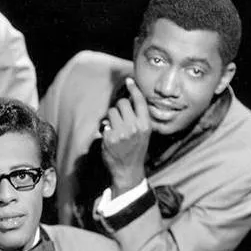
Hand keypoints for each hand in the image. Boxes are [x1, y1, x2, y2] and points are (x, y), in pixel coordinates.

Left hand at [100, 78, 150, 194]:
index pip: (139, 101)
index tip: (129, 80)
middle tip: (120, 117)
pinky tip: (110, 138)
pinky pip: (104, 124)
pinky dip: (106, 129)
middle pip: (122, 103)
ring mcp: (122, 132)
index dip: (133, 89)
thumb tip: (127, 100)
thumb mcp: (143, 133)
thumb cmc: (136, 149)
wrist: (128, 169)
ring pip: (111, 112)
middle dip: (119, 107)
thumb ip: (138, 118)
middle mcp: (135, 127)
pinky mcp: (110, 137)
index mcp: (145, 124)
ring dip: (111, 117)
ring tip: (115, 128)